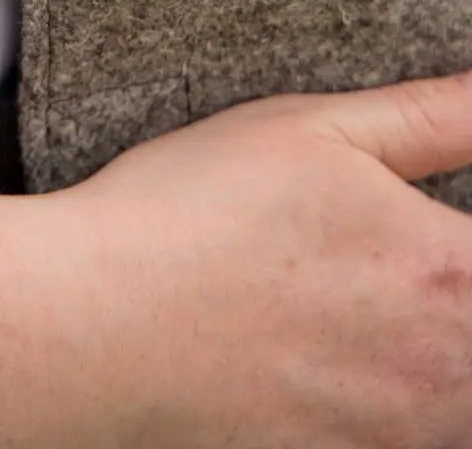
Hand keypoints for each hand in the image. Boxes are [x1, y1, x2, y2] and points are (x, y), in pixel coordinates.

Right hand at [44, 73, 471, 446]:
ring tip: (349, 308)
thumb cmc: (196, 216)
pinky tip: (322, 358)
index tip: (426, 224)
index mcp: (453, 273)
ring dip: (429, 357)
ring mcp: (401, 436)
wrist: (96, 326)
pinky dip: (383, 401)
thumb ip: (430, 116)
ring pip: (452, 404)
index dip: (458, 237)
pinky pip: (401, 435)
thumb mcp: (314, 130)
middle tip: (371, 258)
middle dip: (447, 292)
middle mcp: (449, 372)